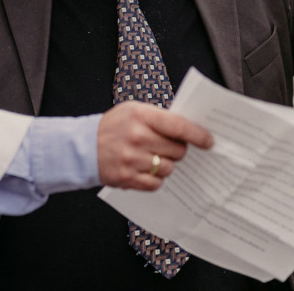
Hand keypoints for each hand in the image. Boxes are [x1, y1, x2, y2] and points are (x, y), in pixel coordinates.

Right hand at [96, 101, 212, 190]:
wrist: (83, 147)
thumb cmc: (114, 126)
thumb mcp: (134, 111)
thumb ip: (160, 118)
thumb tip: (191, 130)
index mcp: (141, 116)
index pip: (178, 126)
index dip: (198, 135)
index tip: (209, 141)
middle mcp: (137, 137)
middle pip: (178, 150)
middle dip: (178, 150)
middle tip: (170, 147)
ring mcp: (132, 160)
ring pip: (169, 168)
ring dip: (166, 165)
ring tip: (153, 158)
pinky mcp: (127, 178)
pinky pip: (156, 183)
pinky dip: (155, 178)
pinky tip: (146, 169)